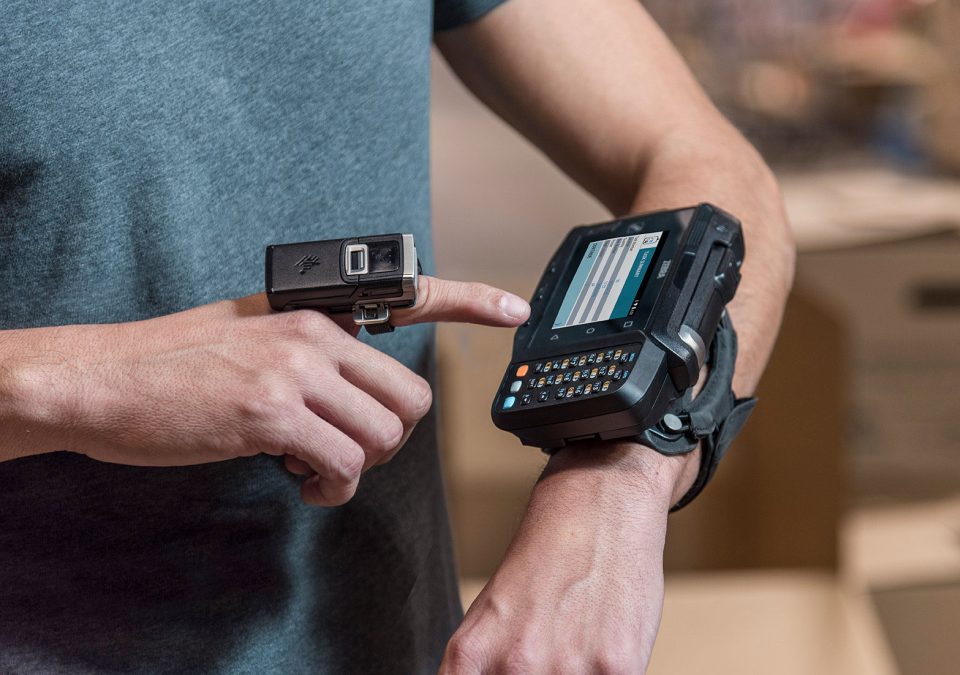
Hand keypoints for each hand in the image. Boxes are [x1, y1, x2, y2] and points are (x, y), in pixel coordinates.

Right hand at [5, 276, 528, 505]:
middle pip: (409, 400)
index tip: (512, 308)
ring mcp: (294, 370)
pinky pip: (341, 465)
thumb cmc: (179, 364)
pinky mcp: (271, 413)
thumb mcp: (253, 335)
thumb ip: (312, 352)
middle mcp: (314, 334)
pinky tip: (298, 479)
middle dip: (389, 440)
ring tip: (312, 466)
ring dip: (355, 468)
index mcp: (314, 312)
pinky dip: (329, 488)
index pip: (410, 295)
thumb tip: (356, 391)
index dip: (471, 302)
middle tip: (346, 450)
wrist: (106, 379)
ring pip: (381, 437)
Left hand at [441, 441, 676, 674]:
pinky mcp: (616, 670)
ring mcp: (565, 671)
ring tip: (576, 651)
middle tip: (551, 655)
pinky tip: (603, 651)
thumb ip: (482, 671)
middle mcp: (513, 668)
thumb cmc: (545, 565)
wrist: (597, 508)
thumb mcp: (490, 619)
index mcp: (470, 657)